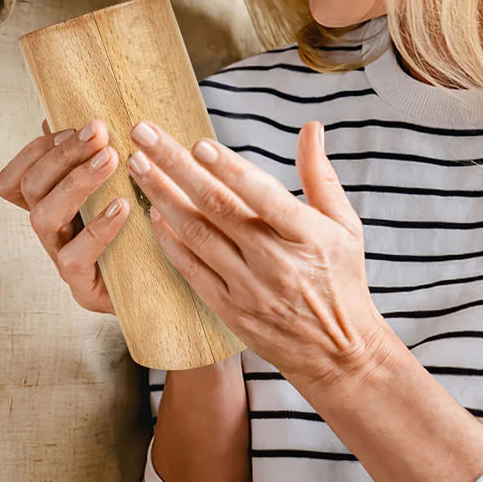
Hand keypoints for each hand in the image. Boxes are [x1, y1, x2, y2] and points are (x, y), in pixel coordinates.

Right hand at [0, 119, 128, 312]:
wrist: (166, 282)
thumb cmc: (142, 224)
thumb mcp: (123, 183)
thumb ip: (99, 154)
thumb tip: (77, 117)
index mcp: (50, 203)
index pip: (15, 178)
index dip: (36, 150)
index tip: (74, 127)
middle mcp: (49, 229)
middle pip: (31, 187)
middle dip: (63, 154)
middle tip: (99, 132)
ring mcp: (61, 258)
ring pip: (43, 217)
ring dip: (76, 182)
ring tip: (110, 160)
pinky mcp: (82, 287)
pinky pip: (74, 257)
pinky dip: (98, 228)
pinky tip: (122, 207)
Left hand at [127, 120, 388, 391]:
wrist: (337, 354)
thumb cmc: (342, 279)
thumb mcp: (344, 225)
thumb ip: (320, 175)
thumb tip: (312, 127)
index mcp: (306, 235)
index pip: (263, 195)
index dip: (230, 169)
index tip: (198, 143)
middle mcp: (274, 261)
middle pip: (217, 207)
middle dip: (175, 166)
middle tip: (144, 134)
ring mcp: (248, 287)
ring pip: (196, 235)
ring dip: (162, 196)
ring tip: (138, 165)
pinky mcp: (229, 308)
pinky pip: (191, 269)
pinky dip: (169, 240)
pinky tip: (152, 213)